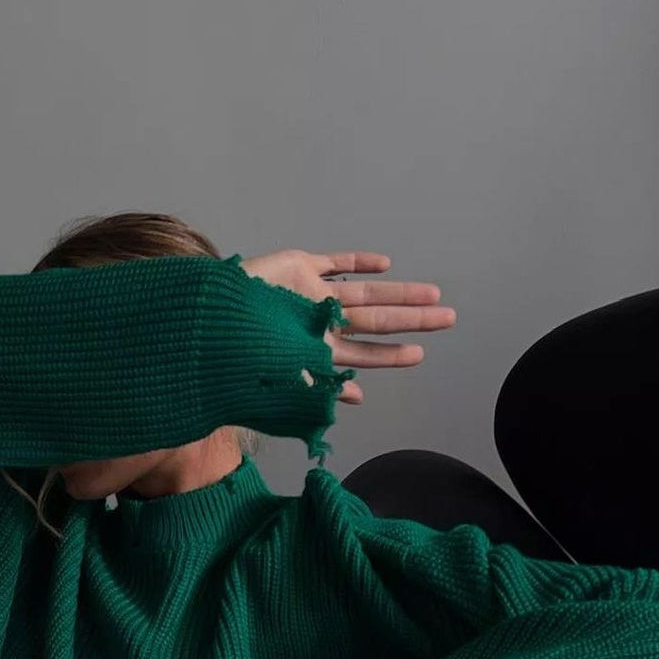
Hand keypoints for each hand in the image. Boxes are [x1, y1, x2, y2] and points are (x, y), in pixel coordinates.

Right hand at [238, 248, 456, 404]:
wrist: (210, 320)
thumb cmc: (241, 355)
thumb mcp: (283, 380)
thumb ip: (320, 386)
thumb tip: (358, 395)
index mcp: (315, 351)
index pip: (364, 354)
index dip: (392, 354)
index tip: (420, 355)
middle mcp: (319, 323)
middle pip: (376, 321)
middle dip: (412, 321)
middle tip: (448, 318)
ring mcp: (310, 293)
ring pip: (365, 292)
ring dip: (399, 294)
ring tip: (433, 294)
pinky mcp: (297, 266)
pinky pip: (335, 263)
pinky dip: (359, 263)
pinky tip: (386, 265)